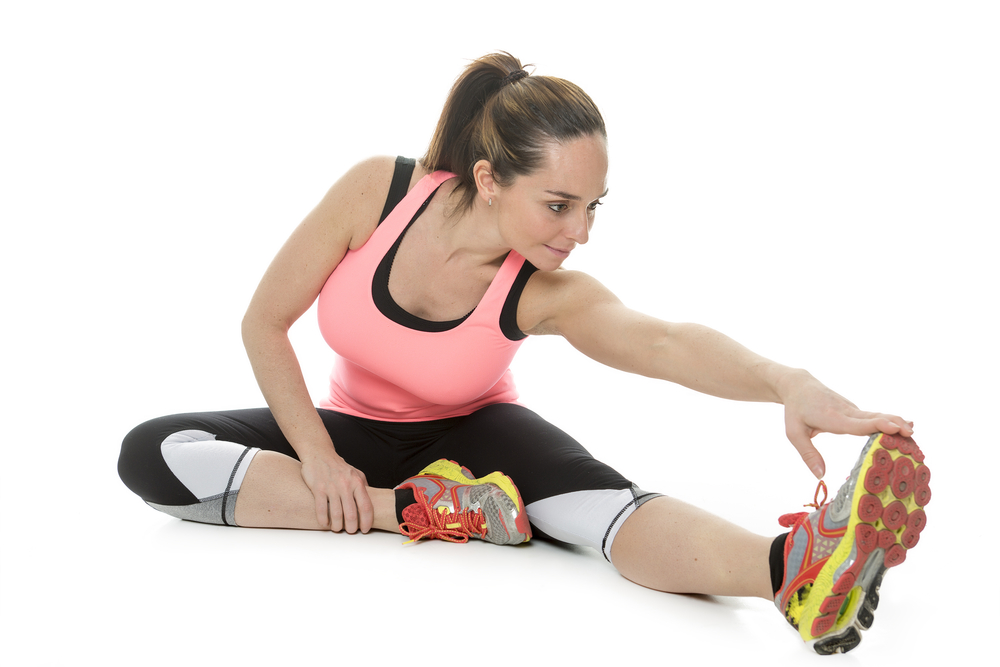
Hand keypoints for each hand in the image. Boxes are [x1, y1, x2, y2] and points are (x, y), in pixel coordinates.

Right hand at [299, 451, 373, 532]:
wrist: (319, 454)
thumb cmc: (338, 466)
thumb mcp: (356, 473)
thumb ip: (363, 486)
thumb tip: (371, 499)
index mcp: (357, 482)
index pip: (366, 506)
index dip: (367, 521)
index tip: (365, 529)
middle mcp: (346, 485)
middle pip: (352, 513)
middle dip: (351, 527)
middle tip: (350, 531)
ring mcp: (332, 487)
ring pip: (336, 514)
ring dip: (337, 526)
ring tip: (337, 529)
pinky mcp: (318, 488)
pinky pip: (321, 508)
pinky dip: (323, 519)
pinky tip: (324, 523)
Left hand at [778, 370, 914, 478]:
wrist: (798, 385)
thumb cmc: (795, 411)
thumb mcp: (794, 433)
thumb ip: (808, 454)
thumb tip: (821, 476)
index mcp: (832, 418)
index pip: (857, 423)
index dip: (876, 426)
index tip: (893, 427)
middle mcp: (846, 412)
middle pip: (873, 418)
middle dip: (893, 424)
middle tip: (911, 432)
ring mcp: (852, 409)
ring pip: (876, 416)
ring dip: (895, 422)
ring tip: (913, 431)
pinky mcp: (855, 410)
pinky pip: (874, 417)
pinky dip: (890, 421)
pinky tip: (904, 426)